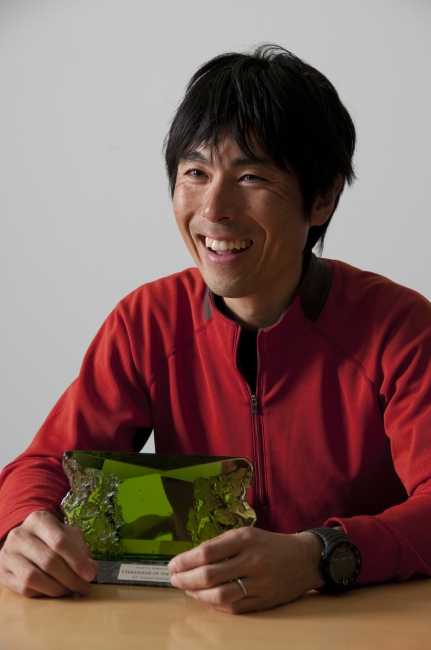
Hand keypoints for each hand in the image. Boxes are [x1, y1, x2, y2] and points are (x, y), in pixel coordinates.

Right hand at [0, 510, 98, 597]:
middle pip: (48, 561)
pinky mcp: (2, 573)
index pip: (60, 541)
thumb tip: (91, 569)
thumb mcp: (68, 534)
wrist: (21, 541)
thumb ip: (81, 549)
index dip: (77, 561)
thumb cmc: (49, 537)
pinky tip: (54, 591)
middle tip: (84, 588)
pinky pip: (24, 589)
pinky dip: (43, 593)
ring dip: (57, 589)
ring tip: (71, 591)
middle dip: (70, 578)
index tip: (90, 575)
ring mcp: (8, 554)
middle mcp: (20, 535)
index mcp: (38, 520)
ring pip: (34, 578)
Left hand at [168, 527, 323, 613]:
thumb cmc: (270, 545)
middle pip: (209, 575)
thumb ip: (221, 544)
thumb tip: (191, 557)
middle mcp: (252, 560)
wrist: (305, 558)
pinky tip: (207, 599)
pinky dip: (215, 605)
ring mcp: (259, 582)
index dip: (185, 561)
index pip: (206, 552)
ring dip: (197, 595)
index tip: (172, 565)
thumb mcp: (247, 533)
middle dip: (185, 579)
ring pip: (219, 595)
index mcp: (245, 539)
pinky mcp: (264, 600)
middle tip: (174, 579)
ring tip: (188, 590)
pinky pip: (234, 608)